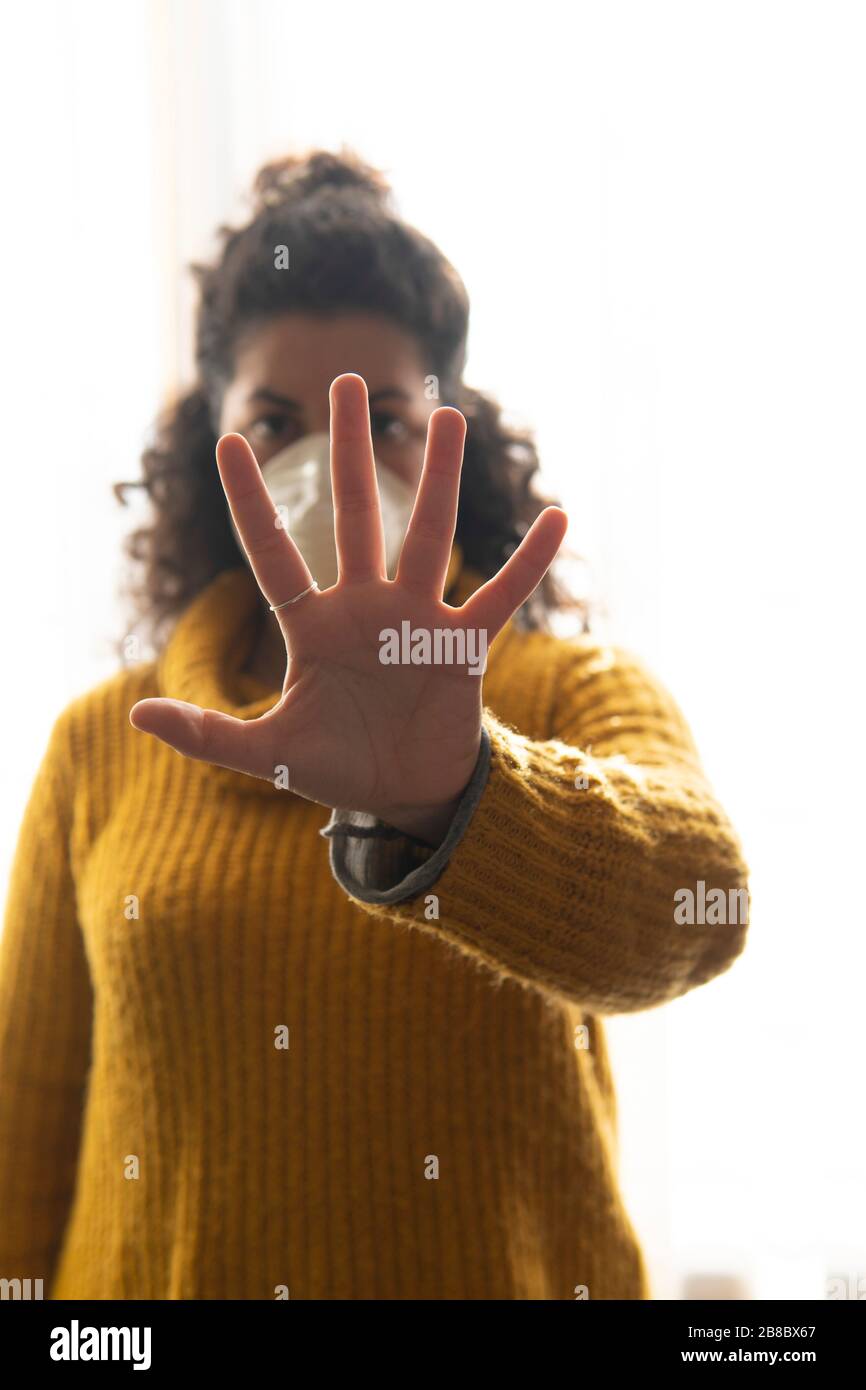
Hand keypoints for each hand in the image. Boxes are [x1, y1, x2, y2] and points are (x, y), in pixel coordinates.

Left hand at [129, 374, 567, 843]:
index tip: (229, 441)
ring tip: (446, 417)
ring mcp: (416, 620)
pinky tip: (557, 517)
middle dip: (350, 453)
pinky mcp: (463, 645)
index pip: (273, 553)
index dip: (252, 502)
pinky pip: (500, 597)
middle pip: (356, 518)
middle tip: (346, 383)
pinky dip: (528, 564)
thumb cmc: (334, 766)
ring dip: (439, 479)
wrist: (402, 793)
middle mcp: (364, 607)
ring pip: (427, 537)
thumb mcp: (267, 755)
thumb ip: (208, 734)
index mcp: (312, 626)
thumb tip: (139, 715)